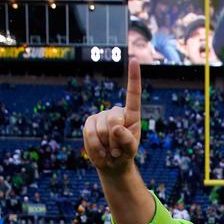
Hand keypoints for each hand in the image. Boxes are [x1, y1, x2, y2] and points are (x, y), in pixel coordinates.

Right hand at [82, 58, 141, 174]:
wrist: (111, 163)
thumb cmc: (125, 154)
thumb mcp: (131, 150)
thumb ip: (127, 140)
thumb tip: (115, 128)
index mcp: (131, 115)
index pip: (133, 94)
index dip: (133, 78)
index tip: (134, 60)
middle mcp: (116, 112)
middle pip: (113, 120)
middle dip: (115, 139)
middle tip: (117, 150)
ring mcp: (101, 116)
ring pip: (100, 128)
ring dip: (105, 145)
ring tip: (109, 150)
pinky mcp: (89, 122)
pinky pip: (89, 132)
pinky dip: (95, 145)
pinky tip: (100, 151)